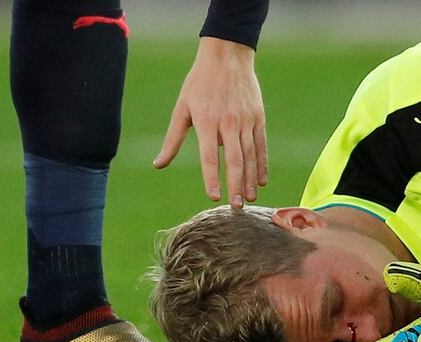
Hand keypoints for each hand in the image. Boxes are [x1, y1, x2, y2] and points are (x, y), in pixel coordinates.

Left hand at [155, 37, 267, 207]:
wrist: (227, 57)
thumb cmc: (199, 83)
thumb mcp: (182, 108)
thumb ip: (172, 139)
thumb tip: (158, 165)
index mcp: (206, 121)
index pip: (209, 156)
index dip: (212, 177)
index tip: (214, 196)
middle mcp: (228, 123)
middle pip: (234, 160)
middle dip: (235, 185)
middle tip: (236, 206)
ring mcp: (246, 120)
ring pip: (250, 155)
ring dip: (249, 179)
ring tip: (249, 198)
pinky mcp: (258, 118)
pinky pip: (261, 146)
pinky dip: (262, 164)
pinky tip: (261, 181)